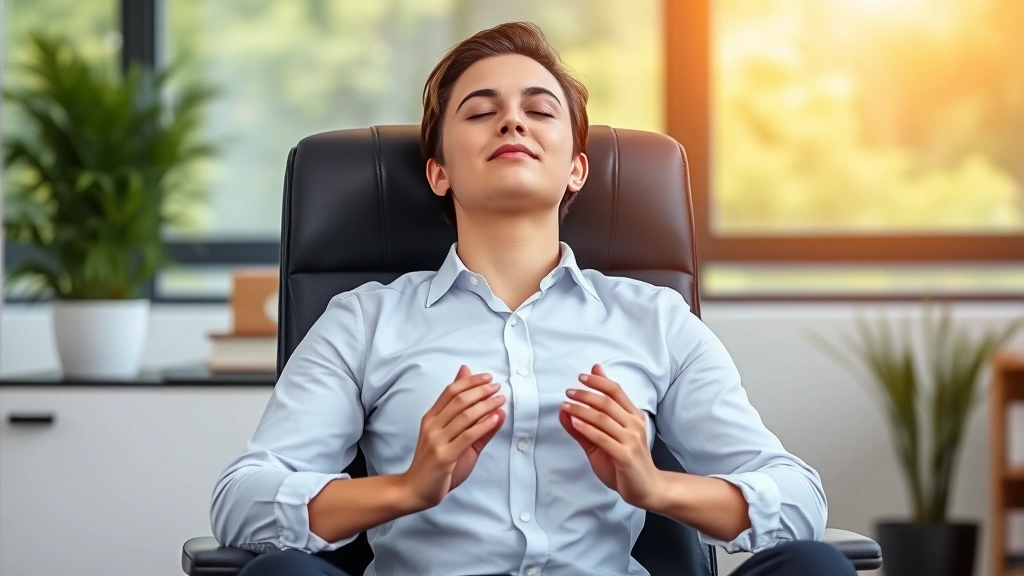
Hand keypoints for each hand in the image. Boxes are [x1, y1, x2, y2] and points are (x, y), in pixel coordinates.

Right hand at [401, 365, 505, 508]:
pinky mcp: (445, 456)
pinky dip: (483, 425)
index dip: (470, 381)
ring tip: (500, 399)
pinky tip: (495, 418)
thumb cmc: (436, 465)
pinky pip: (467, 436)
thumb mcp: (452, 439)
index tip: (487, 377)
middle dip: (480, 390)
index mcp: (431, 418)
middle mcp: (432, 426)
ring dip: (486, 404)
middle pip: (459, 400)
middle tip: (497, 386)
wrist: (415, 490)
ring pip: (464, 415)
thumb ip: (470, 419)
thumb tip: (489, 399)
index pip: (450, 391)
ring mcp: (437, 440)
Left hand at [559, 364, 662, 509]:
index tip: (581, 377)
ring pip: (602, 418)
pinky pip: (602, 438)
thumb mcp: (603, 440)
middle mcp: (634, 425)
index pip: (616, 391)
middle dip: (585, 394)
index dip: (598, 381)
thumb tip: (565, 407)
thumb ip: (586, 423)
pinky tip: (574, 422)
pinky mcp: (625, 456)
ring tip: (566, 406)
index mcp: (633, 416)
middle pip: (607, 402)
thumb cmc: (625, 463)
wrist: (647, 488)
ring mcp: (631, 440)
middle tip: (568, 392)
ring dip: (581, 410)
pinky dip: (586, 429)